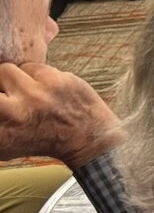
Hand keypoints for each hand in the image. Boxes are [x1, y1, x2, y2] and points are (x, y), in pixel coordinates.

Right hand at [0, 63, 121, 166]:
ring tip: (22, 91)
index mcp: (0, 133)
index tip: (2, 101)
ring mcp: (36, 95)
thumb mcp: (4, 146)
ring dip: (10, 79)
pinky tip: (40, 88)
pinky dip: (32, 75)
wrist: (87, 136)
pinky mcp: (55, 80)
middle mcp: (14, 113)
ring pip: (5, 70)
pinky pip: (30, 66)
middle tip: (5, 94)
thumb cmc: (40, 139)